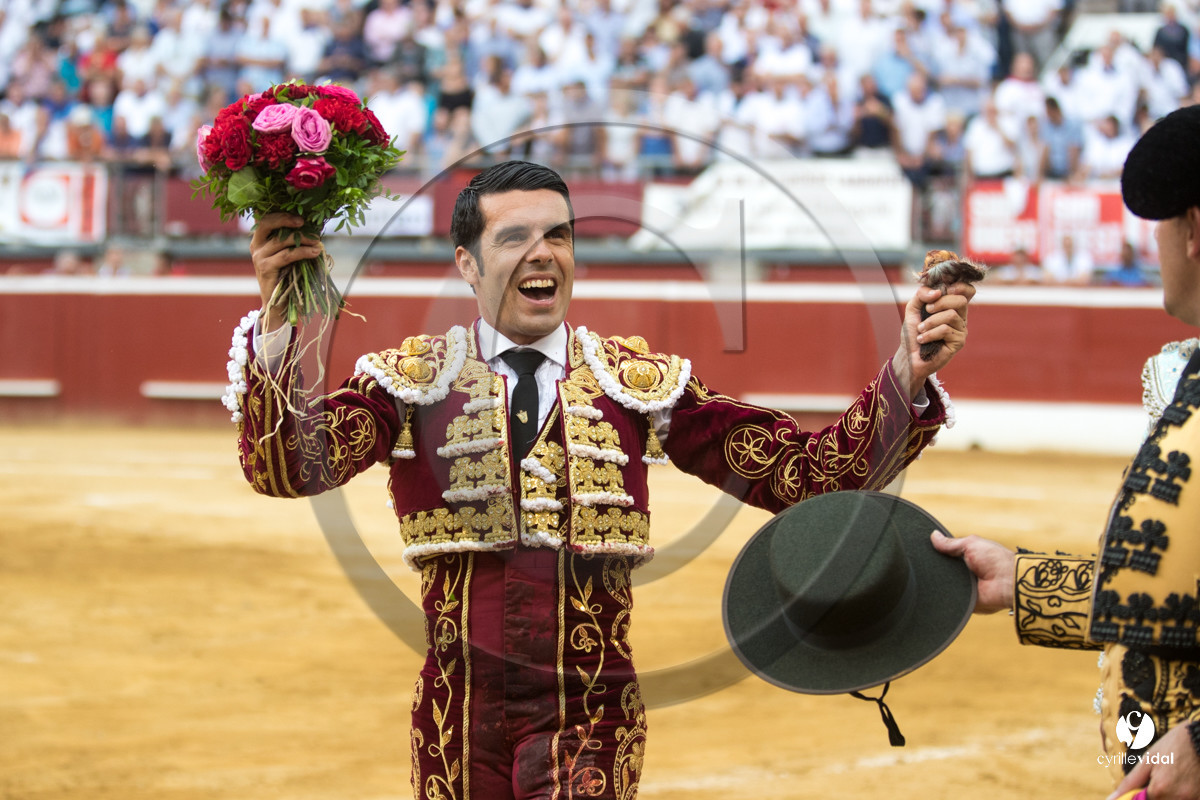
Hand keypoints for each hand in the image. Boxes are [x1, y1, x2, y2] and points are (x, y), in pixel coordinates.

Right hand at [250, 212, 322, 330]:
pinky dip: (302, 252)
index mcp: (260, 239)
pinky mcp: (265, 268)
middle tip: (304, 222)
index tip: (300, 215)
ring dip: (303, 239)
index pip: (266, 218)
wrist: (278, 305)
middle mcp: (256, 245)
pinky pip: (286, 255)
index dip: (281, 213)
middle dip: (286, 219)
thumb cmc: (287, 277)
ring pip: (281, 240)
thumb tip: (314, 228)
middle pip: (267, 223)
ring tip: (318, 242)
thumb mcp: (289, 256)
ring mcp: (259, 257)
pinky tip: (314, 253)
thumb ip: (294, 242)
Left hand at [892, 281, 973, 398]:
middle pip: (961, 300)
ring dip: (930, 321)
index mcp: (952, 306)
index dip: (961, 286)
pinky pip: (946, 330)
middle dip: (940, 303)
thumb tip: (937, 292)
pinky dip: (930, 333)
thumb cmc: (913, 332)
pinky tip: (923, 339)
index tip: (945, 289)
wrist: (909, 355)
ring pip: (951, 315)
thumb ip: (922, 294)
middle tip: (927, 310)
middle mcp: (960, 317)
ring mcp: (961, 330)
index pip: (968, 291)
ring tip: (921, 330)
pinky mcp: (958, 342)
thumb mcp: (913, 308)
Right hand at [930, 530, 1014, 613]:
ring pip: (942, 583)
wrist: (1007, 582)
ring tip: (939, 575)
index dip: (936, 552)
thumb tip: (933, 535)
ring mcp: (962, 587)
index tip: (924, 549)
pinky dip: (945, 592)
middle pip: (941, 569)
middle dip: (936, 566)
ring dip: (941, 579)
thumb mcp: (971, 544)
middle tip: (929, 563)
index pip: (945, 555)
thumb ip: (951, 543)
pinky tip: (943, 587)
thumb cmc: (996, 560)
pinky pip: (948, 596)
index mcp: (965, 558)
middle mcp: (962, 572)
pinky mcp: (963, 600)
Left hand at [1107, 723, 1199, 799]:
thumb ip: (1130, 782)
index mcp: (1159, 790)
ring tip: (1171, 777)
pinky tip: (1181, 781)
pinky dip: (1180, 795)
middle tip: (1159, 778)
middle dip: (1154, 794)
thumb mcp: (1149, 760)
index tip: (1142, 786)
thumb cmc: (1174, 745)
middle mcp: (1177, 799)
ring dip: (1167, 795)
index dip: (1138, 795)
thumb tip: (1112, 798)